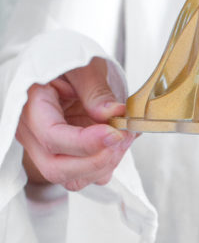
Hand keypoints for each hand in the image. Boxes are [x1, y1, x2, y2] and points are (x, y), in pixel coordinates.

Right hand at [16, 56, 135, 191]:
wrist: (64, 71)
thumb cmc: (66, 62)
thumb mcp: (82, 65)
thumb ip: (95, 88)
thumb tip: (112, 113)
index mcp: (30, 106)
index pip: (52, 137)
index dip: (86, 142)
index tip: (114, 133)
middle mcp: (33, 134)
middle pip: (56, 168)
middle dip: (96, 161)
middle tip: (121, 138)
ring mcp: (47, 150)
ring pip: (72, 179)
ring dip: (104, 165)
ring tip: (123, 137)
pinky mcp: (65, 157)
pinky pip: (85, 175)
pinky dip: (107, 165)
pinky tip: (118, 142)